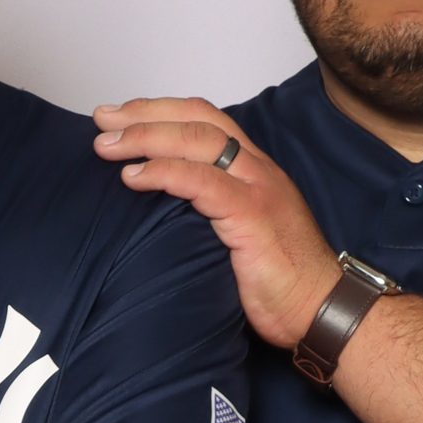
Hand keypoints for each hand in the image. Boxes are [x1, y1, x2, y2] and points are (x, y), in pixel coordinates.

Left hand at [92, 97, 338, 348]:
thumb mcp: (240, 236)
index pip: (206, 120)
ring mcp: (257, 189)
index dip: (161, 110)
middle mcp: (258, 170)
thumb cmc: (281, 284)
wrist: (321, 311)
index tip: (122, 116)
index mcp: (256, 170)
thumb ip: (211, 214)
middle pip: (197, 119)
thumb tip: (162, 213)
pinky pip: (202, 182)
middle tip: (102, 119)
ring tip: (107, 147)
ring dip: (145, 138)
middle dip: (143, 114)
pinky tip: (133, 177)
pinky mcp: (252, 216)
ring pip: (197, 141)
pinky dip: (163, 173)